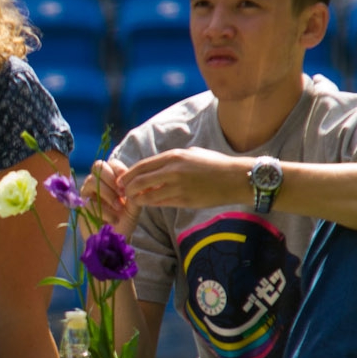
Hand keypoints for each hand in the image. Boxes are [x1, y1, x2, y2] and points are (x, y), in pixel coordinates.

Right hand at [85, 157, 142, 239]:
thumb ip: (136, 194)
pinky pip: (89, 201)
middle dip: (111, 179)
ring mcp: (88, 192)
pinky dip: (104, 211)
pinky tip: (114, 220)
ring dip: (108, 193)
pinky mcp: (82, 205)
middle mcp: (98, 182)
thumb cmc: (125, 220)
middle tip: (122, 194)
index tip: (127, 184)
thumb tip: (134, 183)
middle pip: (98, 166)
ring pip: (92, 181)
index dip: (119, 170)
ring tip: (119, 207)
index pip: (112, 163)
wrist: (114, 239)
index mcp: (112, 178)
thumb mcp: (135, 207)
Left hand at [116, 148, 249, 212]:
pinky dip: (153, 204)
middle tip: (123, 192)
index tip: (121, 180)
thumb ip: (172, 160)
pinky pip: (162, 203)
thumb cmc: (214, 164)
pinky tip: (149, 203)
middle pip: (140, 182)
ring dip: (138, 199)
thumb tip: (155, 167)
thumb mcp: (191, 154)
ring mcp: (179, 187)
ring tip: (134, 200)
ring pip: (149, 196)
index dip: (128, 175)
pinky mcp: (185, 201)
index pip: (141, 166)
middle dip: (128, 188)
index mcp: (174, 156)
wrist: (236, 178)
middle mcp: (173, 171)